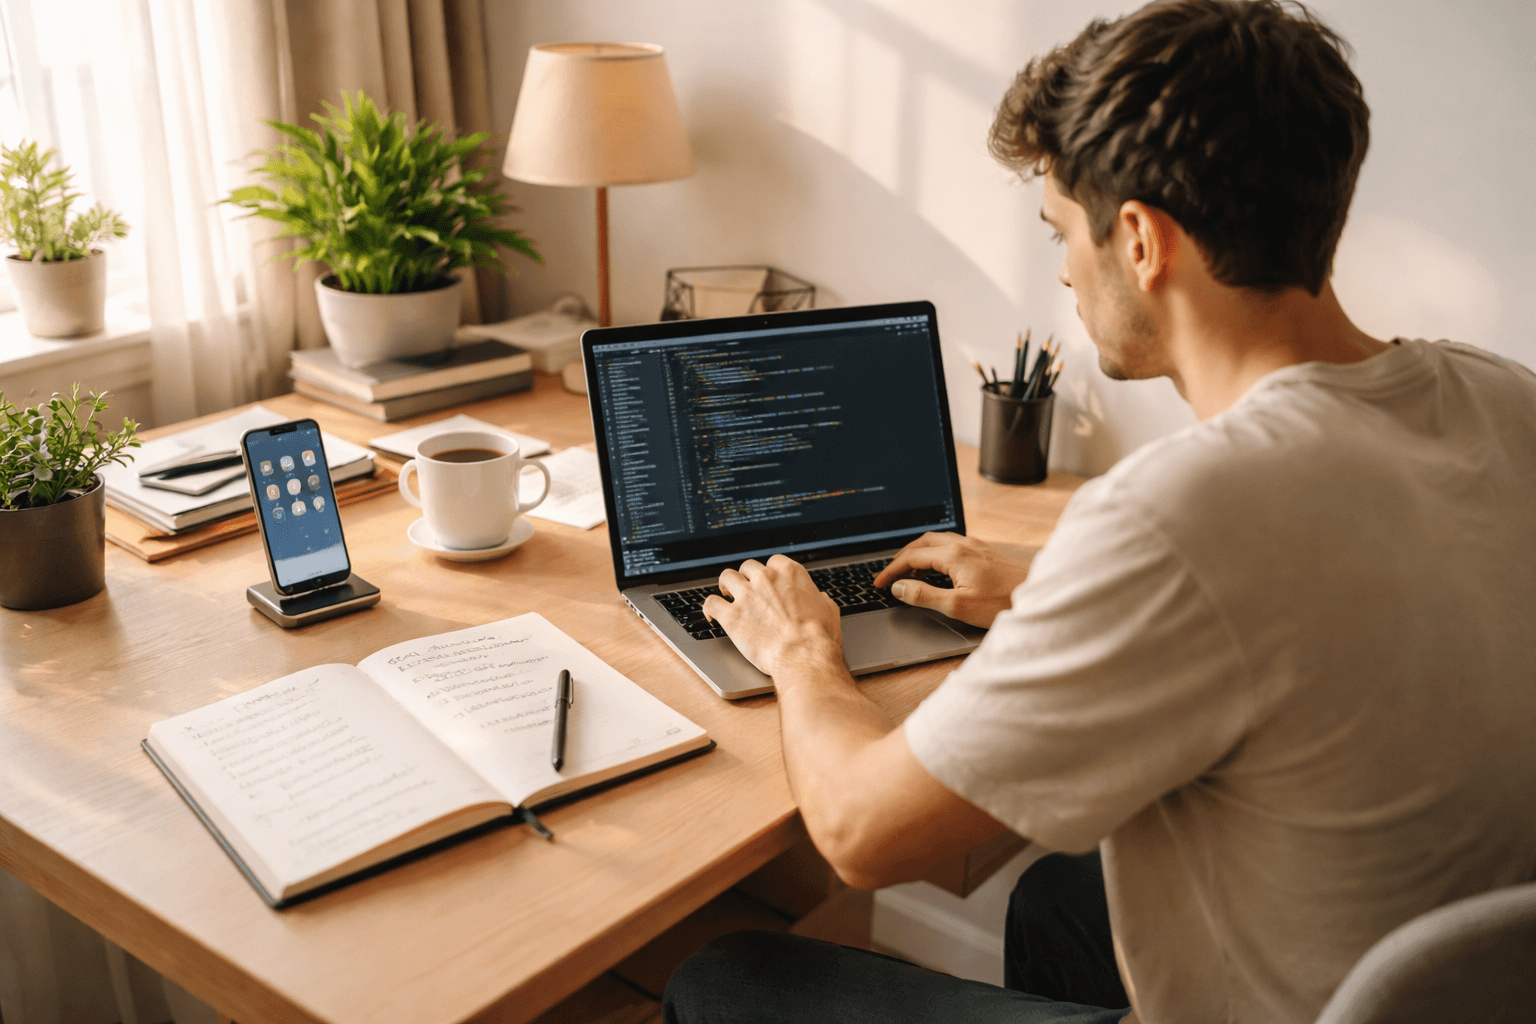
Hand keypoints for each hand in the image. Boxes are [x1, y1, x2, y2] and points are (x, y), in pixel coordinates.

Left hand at [702, 555, 842, 677]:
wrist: (802, 656)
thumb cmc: (818, 637)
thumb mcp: (829, 611)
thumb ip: (820, 600)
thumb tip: (821, 599)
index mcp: (790, 574)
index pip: (773, 562)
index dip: (769, 573)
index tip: (768, 581)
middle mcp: (766, 579)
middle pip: (747, 567)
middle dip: (746, 577)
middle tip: (746, 589)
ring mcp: (746, 596)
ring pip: (726, 578)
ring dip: (725, 586)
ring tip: (726, 595)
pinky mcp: (732, 616)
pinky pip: (711, 603)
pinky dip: (709, 608)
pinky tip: (711, 615)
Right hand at [873, 532, 1028, 627]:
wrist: (1039, 596)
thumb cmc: (1002, 603)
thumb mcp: (957, 606)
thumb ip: (924, 596)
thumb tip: (899, 588)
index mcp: (953, 555)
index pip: (911, 557)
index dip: (891, 570)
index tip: (879, 583)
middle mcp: (963, 545)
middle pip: (921, 542)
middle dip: (901, 557)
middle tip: (889, 574)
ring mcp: (975, 546)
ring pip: (936, 540)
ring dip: (917, 551)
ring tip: (908, 569)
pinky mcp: (984, 551)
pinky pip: (950, 543)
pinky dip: (934, 551)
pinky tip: (937, 565)